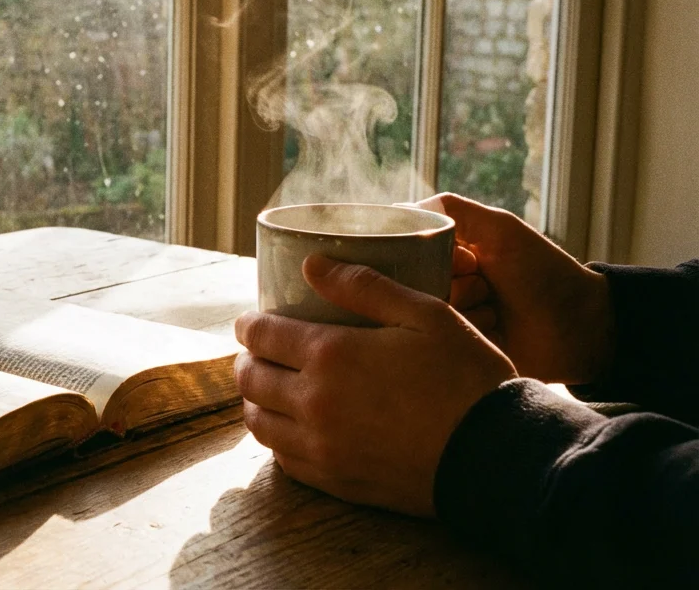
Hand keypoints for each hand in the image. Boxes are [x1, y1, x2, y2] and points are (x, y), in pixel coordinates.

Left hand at [234, 255, 515, 517]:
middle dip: (247, 360)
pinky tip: (292, 428)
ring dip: (255, 400)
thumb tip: (312, 264)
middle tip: (258, 352)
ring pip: (259, 422)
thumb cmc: (466, 377)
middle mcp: (314, 402)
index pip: (261, 335)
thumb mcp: (426, 314)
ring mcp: (321, 446)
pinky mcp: (336, 480)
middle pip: (251, 378)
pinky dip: (278, 438)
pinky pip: (284, 459)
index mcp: (330, 354)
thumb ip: (365, 285)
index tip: (251, 321)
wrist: (496, 455)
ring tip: (269, 388)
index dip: (249, 324)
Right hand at [417, 193, 613, 384]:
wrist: (580, 324)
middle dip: (450, 282)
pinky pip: (441, 340)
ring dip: (464, 308)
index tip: (466, 258)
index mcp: (445, 258)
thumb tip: (398, 211)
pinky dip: (469, 330)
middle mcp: (441, 288)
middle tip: (484, 284)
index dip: (429, 255)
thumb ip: (450, 210)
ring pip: (425, 313)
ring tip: (494, 309)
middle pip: (411, 285)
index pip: (406, 253)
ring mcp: (449, 322)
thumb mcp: (498, 227)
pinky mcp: (458, 351)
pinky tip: (496, 328)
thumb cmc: (542, 271)